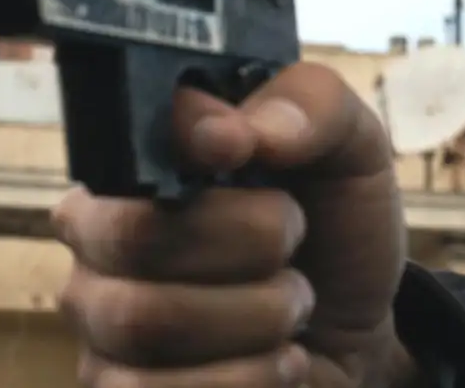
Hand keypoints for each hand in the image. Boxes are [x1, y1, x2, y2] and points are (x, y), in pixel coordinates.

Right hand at [55, 63, 417, 386]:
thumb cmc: (336, 229)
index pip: (128, 142)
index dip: (196, 149)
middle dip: (249, 241)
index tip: (248, 154)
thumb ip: (309, 104)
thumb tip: (239, 130)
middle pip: (133, 237)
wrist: (362, 327)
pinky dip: (252, 378)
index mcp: (144, 166)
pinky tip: (280, 360)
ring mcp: (102, 325)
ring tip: (292, 306)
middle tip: (293, 244)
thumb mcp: (352, 149)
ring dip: (259, 316)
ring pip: (148, 322)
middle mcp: (102, 242)